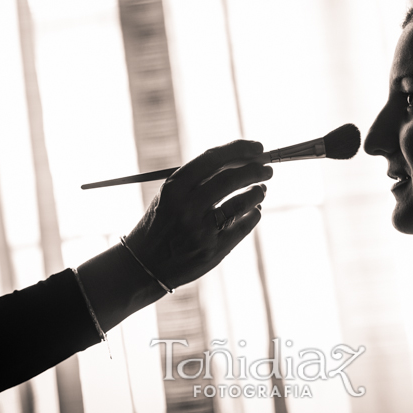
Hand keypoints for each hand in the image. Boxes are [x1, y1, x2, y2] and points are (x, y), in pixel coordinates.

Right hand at [123, 139, 272, 288]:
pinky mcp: (213, 250)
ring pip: (242, 202)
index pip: (213, 158)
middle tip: (267, 170)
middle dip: (255, 170)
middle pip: (230, 178)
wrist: (145, 264)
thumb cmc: (164, 222)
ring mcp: (200, 230)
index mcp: (174, 187)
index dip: (239, 149)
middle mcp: (187, 206)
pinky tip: (254, 210)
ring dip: (257, 192)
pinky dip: (254, 214)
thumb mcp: (170, 196)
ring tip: (261, 189)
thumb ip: (199, 178)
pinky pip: (244, 225)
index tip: (258, 147)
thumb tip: (242, 160)